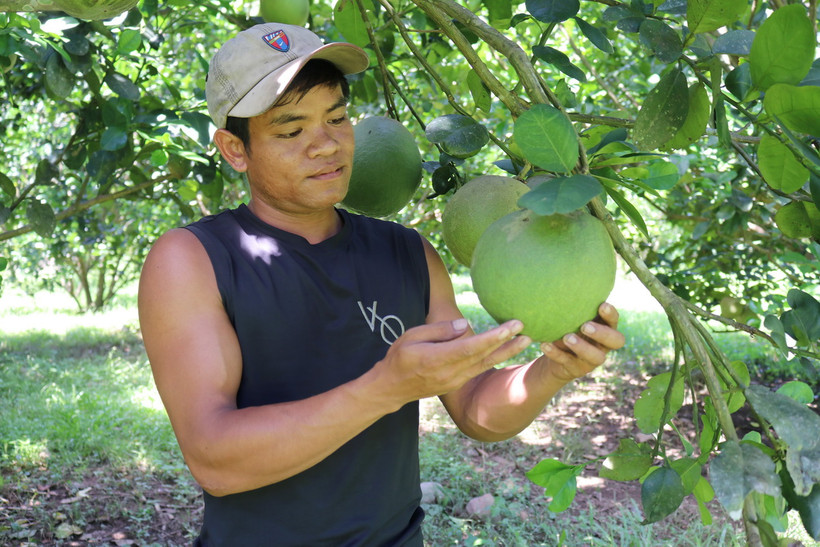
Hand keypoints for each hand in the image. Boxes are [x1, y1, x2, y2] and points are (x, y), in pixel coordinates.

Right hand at [373, 318, 531, 406]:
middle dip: (507, 343)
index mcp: (437, 359)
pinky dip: (494, 359)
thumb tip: (464, 325)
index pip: (471, 347)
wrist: (392, 387)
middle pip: (484, 357)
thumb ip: (439, 331)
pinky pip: (479, 369)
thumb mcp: (411, 336)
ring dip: (507, 353)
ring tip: (526, 341)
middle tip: (527, 330)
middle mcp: (450, 373)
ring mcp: (455, 381)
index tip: (511, 327)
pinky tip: (506, 350)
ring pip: (485, 365)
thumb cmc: (399, 357)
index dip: (493, 337)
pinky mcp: (457, 383)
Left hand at [539, 302, 624, 383]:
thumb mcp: (572, 317)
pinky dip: (555, 353)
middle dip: (602, 333)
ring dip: (582, 347)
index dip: (611, 315)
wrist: (554, 354)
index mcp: (605, 329)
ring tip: (567, 337)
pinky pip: (567, 362)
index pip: (614, 322)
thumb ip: (575, 307)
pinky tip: (545, 344)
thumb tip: (564, 280)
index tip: (602, 305)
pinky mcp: (575, 369)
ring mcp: (590, 360)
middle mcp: (602, 345)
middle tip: (585, 326)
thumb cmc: (567, 327)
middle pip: (616, 341)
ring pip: (596, 357)